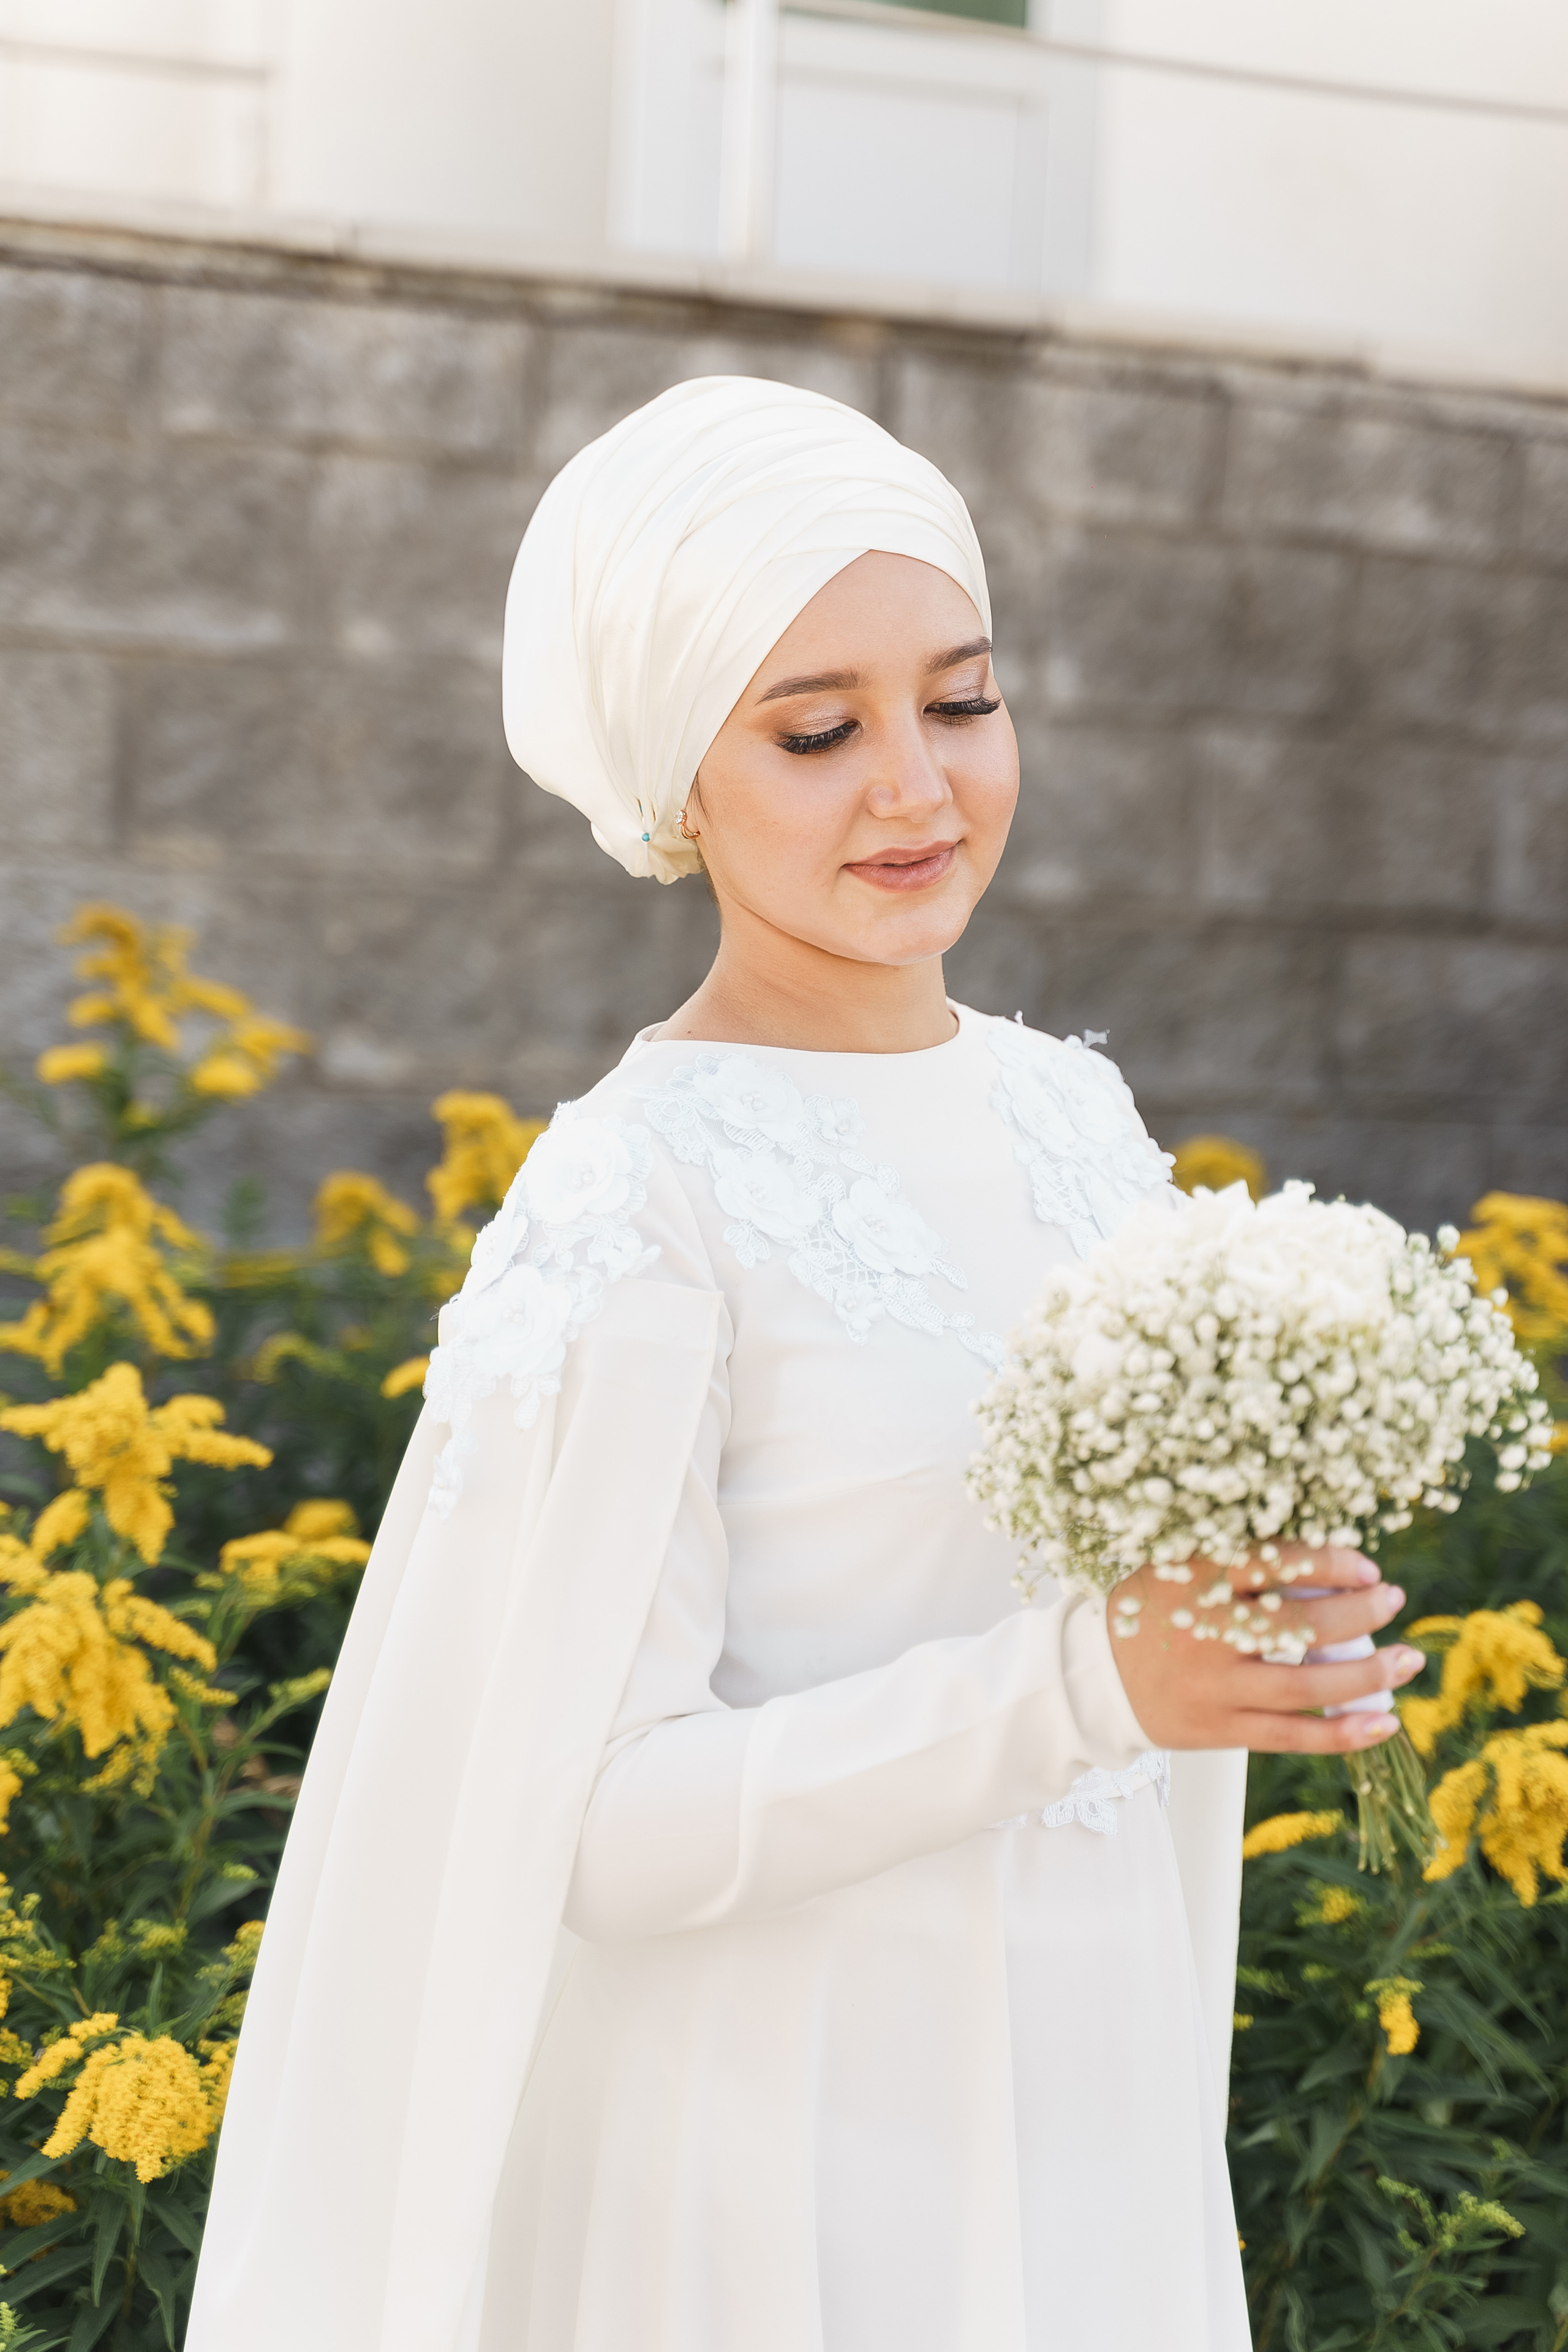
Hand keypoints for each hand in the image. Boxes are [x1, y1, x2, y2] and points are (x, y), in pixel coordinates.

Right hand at [1104, 1546, 1425, 1753]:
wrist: (1096, 1678)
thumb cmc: (1155, 1611)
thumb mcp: (1179, 1568)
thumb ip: (1240, 1563)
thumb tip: (1331, 1564)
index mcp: (1192, 1579)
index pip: (1274, 1563)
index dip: (1329, 1564)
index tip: (1367, 1567)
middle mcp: (1203, 1633)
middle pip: (1298, 1626)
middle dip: (1359, 1613)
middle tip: (1394, 1599)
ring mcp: (1212, 1687)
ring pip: (1304, 1687)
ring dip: (1367, 1675)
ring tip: (1408, 1659)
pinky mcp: (1219, 1730)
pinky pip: (1292, 1735)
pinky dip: (1343, 1732)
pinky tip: (1384, 1721)